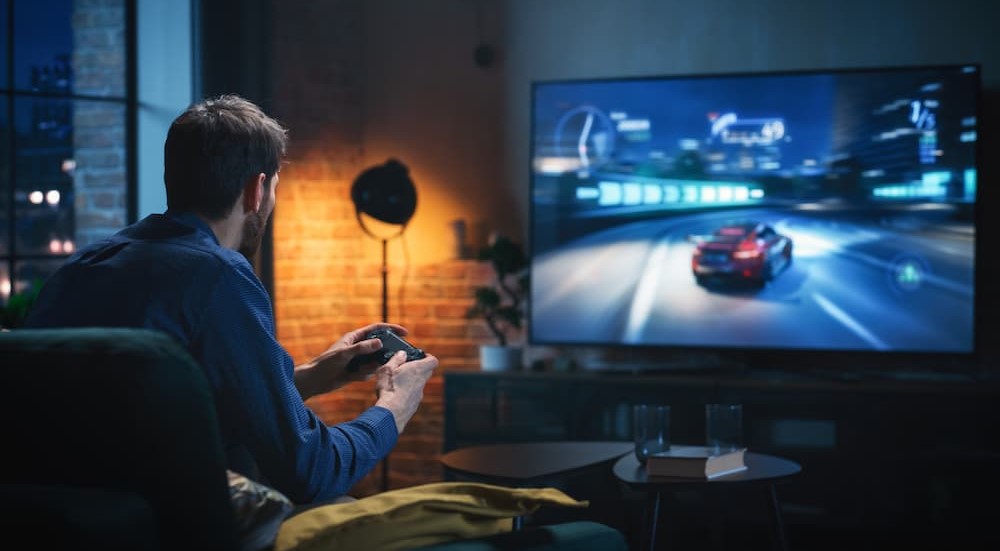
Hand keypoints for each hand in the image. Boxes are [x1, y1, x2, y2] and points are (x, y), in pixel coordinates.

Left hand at [293, 322, 408, 399]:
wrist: (315, 380)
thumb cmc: (325, 363)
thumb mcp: (344, 354)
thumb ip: (362, 348)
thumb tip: (380, 343)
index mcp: (354, 338)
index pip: (376, 329)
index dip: (391, 328)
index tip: (405, 333)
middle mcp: (358, 347)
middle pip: (378, 346)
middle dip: (384, 353)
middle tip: (392, 358)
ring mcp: (358, 360)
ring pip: (374, 362)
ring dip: (372, 367)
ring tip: (359, 370)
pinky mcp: (356, 371)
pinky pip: (368, 373)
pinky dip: (364, 375)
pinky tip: (352, 376)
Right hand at [374, 351, 437, 434]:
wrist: (391, 413)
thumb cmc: (390, 389)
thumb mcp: (387, 369)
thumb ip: (395, 359)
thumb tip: (402, 354)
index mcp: (417, 370)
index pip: (433, 361)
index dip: (428, 357)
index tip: (421, 356)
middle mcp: (421, 382)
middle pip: (427, 372)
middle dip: (420, 368)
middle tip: (408, 367)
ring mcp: (419, 394)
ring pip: (420, 384)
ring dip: (413, 381)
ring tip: (399, 381)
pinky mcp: (414, 405)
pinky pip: (414, 395)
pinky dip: (408, 392)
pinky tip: (396, 394)